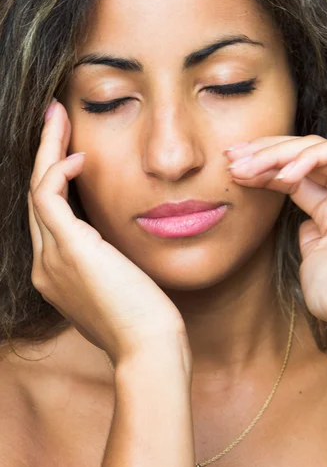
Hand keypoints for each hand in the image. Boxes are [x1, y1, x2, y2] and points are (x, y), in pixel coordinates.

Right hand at [28, 100, 186, 364]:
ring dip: (47, 150)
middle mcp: (45, 264)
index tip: (68, 150)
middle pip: (36, 196)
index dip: (53, 179)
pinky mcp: (70, 249)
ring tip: (59, 117)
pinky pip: (49, 197)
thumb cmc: (144, 320)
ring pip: (38, 189)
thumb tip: (115, 246)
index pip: (48, 215)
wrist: (149, 349)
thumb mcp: (118, 286)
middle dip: (45, 153)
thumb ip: (107, 263)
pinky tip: (79, 155)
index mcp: (56, 273)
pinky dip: (58, 170)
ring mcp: (52, 257)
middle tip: (55, 118)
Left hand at [225, 135, 326, 361]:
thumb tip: (304, 224)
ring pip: (316, 148)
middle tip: (231, 157)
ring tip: (246, 168)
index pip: (294, 177)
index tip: (232, 170)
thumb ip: (309, 238)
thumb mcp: (312, 262)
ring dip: (276, 154)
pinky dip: (308, 158)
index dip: (263, 170)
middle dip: (263, 153)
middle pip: (302, 157)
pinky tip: (282, 176)